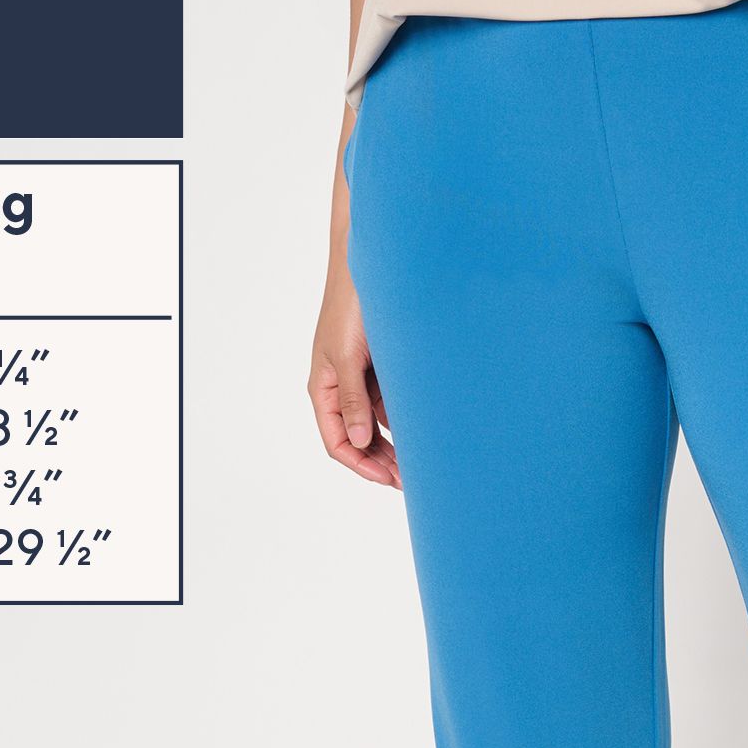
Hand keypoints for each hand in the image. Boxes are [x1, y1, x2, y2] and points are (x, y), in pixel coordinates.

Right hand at [309, 259, 399, 488]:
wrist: (372, 267)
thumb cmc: (350, 306)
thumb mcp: (347, 356)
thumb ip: (352, 400)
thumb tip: (359, 442)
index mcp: (323, 389)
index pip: (337, 442)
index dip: (362, 465)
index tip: (390, 478)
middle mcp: (341, 390)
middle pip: (359, 441)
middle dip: (383, 462)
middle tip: (413, 480)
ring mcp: (363, 382)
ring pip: (378, 427)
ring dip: (396, 446)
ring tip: (422, 464)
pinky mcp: (383, 371)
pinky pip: (393, 405)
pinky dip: (405, 422)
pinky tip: (425, 433)